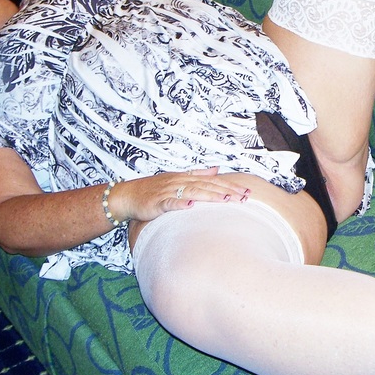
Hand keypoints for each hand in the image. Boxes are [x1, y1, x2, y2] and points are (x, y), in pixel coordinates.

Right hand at [111, 167, 250, 225]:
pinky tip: (191, 205)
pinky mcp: (157, 202)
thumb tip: (216, 169)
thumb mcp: (177, 179)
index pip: (212, 180)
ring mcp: (168, 191)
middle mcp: (179, 182)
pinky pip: (170, 202)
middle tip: (244, 197)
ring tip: (226, 200)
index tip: (247, 192)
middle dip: (227, 191)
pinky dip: (181, 203)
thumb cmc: (153, 190)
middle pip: (206, 185)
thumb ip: (198, 174)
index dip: (230, 185)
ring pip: (192, 192)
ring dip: (210, 195)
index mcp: (186, 177)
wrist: (127, 196)